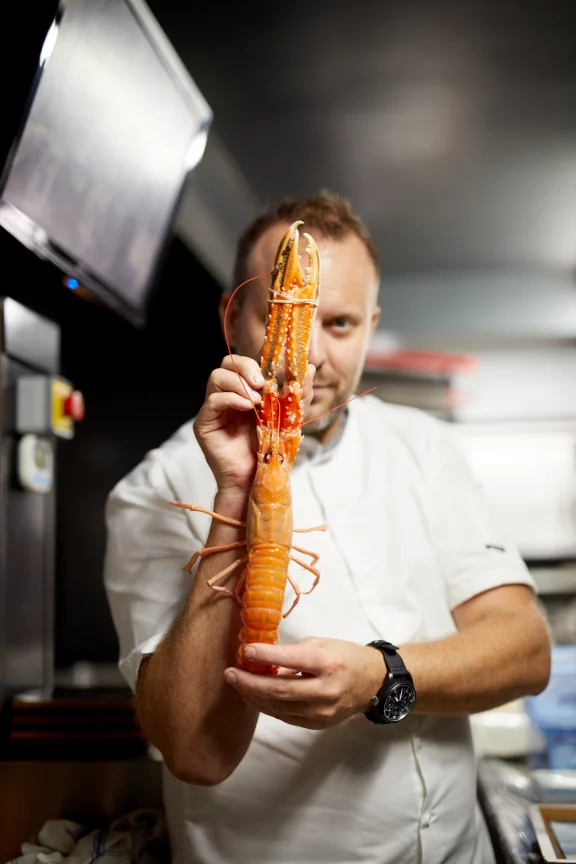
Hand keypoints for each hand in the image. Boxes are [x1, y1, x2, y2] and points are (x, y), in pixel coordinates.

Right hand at [194, 356, 314, 495]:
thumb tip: (308, 367)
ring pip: (216, 377)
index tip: (271, 372)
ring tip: (255, 401)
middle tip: (261, 383)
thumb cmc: (270, 451)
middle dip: (245, 368)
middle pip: (227, 364)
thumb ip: (298, 393)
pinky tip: (246, 407)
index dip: (255, 362)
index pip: (243, 364)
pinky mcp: (205, 422)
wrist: (257, 478)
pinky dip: (230, 398)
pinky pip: (212, 400)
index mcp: (245, 392)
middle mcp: (228, 396)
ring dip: (238, 384)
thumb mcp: (290, 418)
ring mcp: (215, 408)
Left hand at [223, 637, 383, 729]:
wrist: (371, 682)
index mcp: (328, 663)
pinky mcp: (317, 724)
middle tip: (230, 674)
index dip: (265, 655)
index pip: (292, 660)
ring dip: (253, 696)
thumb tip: (262, 657)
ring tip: (236, 684)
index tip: (246, 650)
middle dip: (250, 683)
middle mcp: (325, 690)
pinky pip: (286, 716)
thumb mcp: (322, 644)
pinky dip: (266, 707)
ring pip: (279, 707)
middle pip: (280, 690)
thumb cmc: (344, 656)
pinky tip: (253, 697)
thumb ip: (293, 652)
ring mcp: (321, 711)